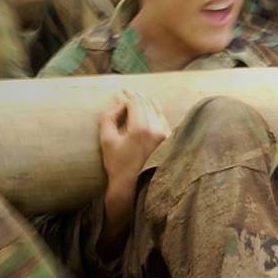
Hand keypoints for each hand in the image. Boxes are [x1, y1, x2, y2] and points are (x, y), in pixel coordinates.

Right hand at [98, 92, 168, 247]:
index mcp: (141, 128)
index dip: (128, 96)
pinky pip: (164, 121)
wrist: (133, 185)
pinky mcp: (171, 142)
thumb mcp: (106, 139)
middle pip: (147, 104)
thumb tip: (118, 102)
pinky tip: (151, 109)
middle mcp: (157, 130)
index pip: (136, 103)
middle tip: (128, 91)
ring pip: (158, 111)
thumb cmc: (117, 163)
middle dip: (137, 97)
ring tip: (139, 97)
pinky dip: (156, 113)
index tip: (121, 91)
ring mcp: (167, 136)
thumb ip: (109, 116)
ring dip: (148, 103)